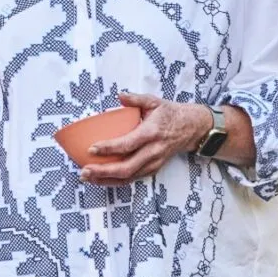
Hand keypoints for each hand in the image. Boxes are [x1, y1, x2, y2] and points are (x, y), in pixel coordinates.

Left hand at [79, 93, 254, 182]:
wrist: (192, 128)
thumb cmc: (171, 114)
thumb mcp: (155, 101)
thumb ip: (136, 99)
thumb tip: (120, 95)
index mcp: (151, 133)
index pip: (128, 144)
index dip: (109, 148)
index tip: (92, 149)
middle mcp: (153, 151)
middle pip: (126, 167)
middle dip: (104, 171)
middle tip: (85, 170)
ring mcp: (154, 163)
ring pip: (128, 177)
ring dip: (106, 179)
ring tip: (88, 177)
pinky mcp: (153, 169)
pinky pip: (132, 179)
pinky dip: (115, 181)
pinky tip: (101, 179)